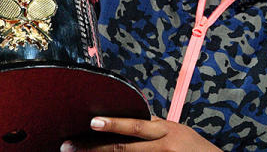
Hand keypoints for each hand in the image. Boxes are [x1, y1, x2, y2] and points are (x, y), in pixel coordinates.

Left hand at [61, 116, 221, 151]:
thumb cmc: (196, 150)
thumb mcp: (178, 132)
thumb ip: (156, 128)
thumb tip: (133, 118)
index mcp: (166, 130)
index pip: (134, 126)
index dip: (113, 124)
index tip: (91, 122)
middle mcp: (164, 145)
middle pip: (124, 148)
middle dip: (95, 147)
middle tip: (69, 146)